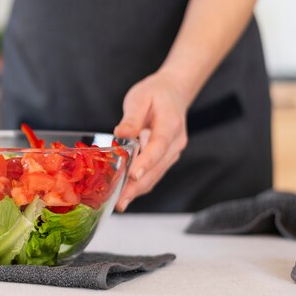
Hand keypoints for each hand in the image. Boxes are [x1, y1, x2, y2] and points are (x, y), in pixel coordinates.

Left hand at [113, 72, 188, 211]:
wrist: (173, 93)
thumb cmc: (155, 93)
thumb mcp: (140, 98)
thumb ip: (131, 117)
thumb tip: (121, 134)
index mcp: (171, 123)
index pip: (159, 146)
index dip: (146, 162)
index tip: (133, 175)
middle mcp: (176, 142)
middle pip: (157, 167)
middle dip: (138, 186)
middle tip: (120, 200)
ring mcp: (173, 152)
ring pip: (156, 175)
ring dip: (138, 190)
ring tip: (120, 203)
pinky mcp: (167, 158)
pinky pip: (154, 174)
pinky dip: (141, 185)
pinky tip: (126, 194)